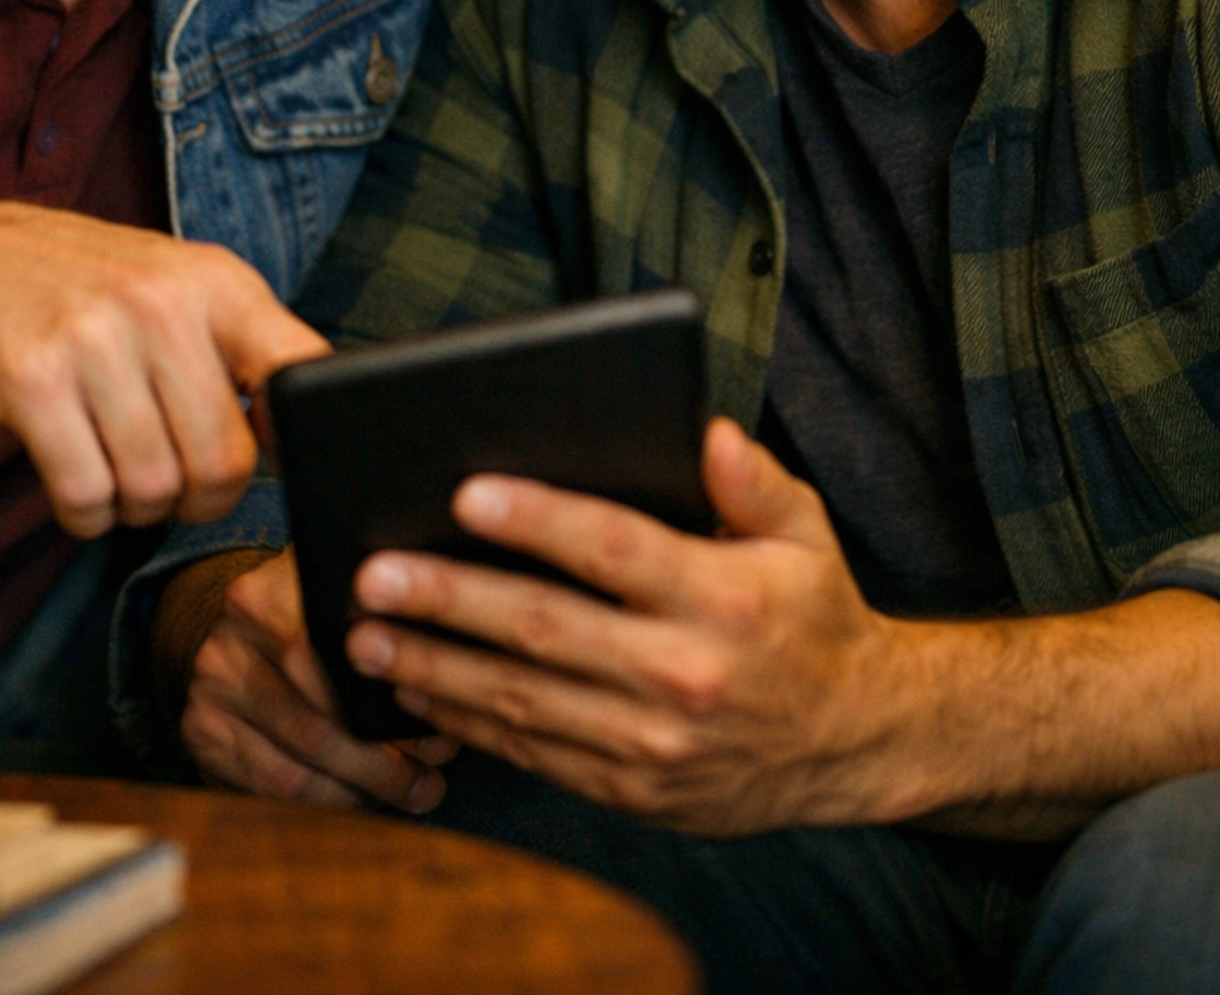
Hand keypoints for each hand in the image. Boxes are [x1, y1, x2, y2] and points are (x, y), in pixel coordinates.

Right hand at [0, 202, 327, 537]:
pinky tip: (81, 481)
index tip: (270, 455)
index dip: (297, 438)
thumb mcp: (186, 287)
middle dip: (203, 498)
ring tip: (122, 471)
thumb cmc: (98, 290)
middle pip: (222, 462)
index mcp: (217, 282)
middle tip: (178, 483)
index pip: (298, 371)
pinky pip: (85, 497)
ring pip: (152, 489)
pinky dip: (87, 516)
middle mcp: (161, 304)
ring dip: (139, 508)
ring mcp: (93, 340)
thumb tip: (302, 441)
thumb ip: (249, 350)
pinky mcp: (32, 382)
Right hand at [178, 548, 455, 810]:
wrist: (222, 626)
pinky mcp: (201, 734)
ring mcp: (209, 689)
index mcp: (267, 593)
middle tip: (434, 775)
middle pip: (318, 717)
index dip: (390, 697)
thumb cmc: (303, 611)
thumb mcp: (331, 589)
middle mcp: (230, 639)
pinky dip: (328, 800)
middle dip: (383, 755)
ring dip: (364, 788)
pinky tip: (365, 800)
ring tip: (415, 792)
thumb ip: (381, 609)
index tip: (443, 723)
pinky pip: (273, 786)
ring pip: (299, 761)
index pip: (331, 655)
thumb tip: (456, 655)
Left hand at [345, 418, 907, 835]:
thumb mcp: (805, 532)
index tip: (467, 492)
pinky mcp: (633, 789)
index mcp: (722, 600)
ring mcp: (654, 743)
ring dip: (437, 668)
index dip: (537, 521)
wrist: (855, 741)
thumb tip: (705, 431)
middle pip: (547, 630)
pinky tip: (417, 692)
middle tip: (374, 573)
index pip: (613, 550)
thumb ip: (752, 478)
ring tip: (364, 637)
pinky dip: (470, 724)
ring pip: (525, 702)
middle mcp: (684, 675)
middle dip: (451, 599)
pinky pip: (536, 754)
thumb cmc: (814, 615)